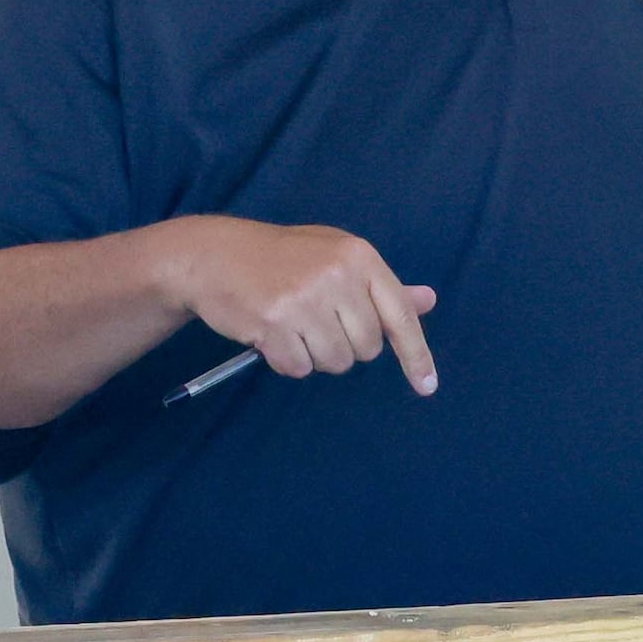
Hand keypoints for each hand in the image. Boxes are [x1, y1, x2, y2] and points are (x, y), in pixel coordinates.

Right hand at [165, 217, 437, 394]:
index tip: (427, 386)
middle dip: (343, 345)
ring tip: (290, 324)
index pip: (400, 315)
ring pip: (333, 362)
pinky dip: (285, 360)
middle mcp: (337, 275)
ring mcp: (305, 299)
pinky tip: (270, 332)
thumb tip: (428, 301)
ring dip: (313, 354)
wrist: (214, 256)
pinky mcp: (274, 323)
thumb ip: (382, 287)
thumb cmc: (282, 258)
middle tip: (314, 320)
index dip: (416, 354)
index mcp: (359, 256)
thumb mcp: (337, 258)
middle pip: (366, 348)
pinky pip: (298, 368)